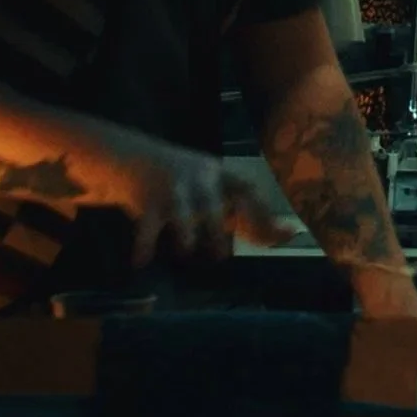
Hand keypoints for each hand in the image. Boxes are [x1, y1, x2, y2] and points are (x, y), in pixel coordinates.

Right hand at [100, 133, 273, 266]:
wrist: (126, 154)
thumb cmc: (180, 181)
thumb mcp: (209, 188)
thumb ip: (243, 212)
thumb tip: (290, 233)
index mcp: (217, 174)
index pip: (246, 189)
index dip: (263, 212)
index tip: (280, 234)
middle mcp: (197, 178)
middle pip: (213, 203)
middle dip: (218, 230)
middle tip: (220, 256)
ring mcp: (171, 187)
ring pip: (183, 214)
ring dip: (185, 235)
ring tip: (185, 251)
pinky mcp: (144, 199)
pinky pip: (147, 226)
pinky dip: (144, 245)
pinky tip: (140, 262)